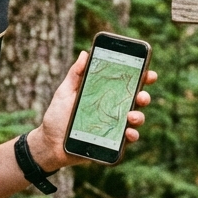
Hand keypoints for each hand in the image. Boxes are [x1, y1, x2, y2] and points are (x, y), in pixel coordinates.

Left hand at [28, 51, 156, 170]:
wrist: (49, 144)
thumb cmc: (57, 117)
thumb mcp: (64, 92)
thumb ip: (75, 75)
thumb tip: (85, 54)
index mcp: (105, 95)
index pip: (126, 84)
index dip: (141, 78)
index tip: (148, 73)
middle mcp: (113, 110)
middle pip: (136, 101)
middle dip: (144, 97)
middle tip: (142, 96)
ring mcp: (114, 127)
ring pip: (135, 120)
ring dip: (139, 117)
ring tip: (131, 116)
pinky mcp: (111, 143)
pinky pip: (127, 140)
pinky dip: (132, 136)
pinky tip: (128, 133)